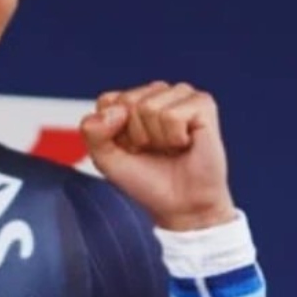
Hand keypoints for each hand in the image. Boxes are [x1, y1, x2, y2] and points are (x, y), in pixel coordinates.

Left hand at [82, 82, 235, 232]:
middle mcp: (157, 93)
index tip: (129, 149)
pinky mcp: (203, 104)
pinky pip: (172, 115)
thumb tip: (116, 110)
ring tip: (169, 148)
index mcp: (132, 102)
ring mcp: (181, 95)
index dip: (112, 133)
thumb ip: (93, 132)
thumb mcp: (106, 159)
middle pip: (127, 102)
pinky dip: (174, 138)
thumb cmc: (144, 180)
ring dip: (156, 138)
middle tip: (152, 150)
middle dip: (134, 135)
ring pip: (149, 106)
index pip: (107, 101)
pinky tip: (185, 144)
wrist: (180, 204)